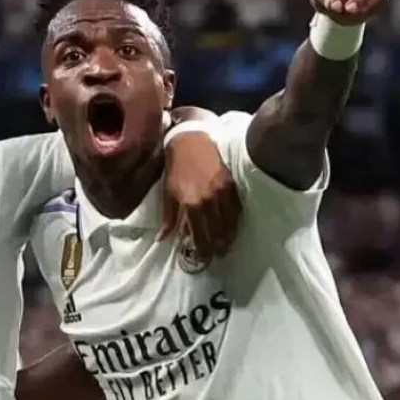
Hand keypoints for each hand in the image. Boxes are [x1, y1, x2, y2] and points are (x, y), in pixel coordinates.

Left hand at [160, 108, 239, 257]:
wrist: (190, 142)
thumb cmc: (176, 169)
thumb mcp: (168, 193)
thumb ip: (169, 218)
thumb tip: (162, 239)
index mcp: (191, 204)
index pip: (200, 233)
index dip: (203, 247)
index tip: (205, 257)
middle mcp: (208, 200)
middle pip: (217, 230)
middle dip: (219, 245)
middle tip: (220, 255)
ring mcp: (222, 192)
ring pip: (229, 221)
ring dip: (230, 235)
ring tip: (228, 245)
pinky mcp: (231, 184)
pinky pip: (236, 207)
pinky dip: (236, 219)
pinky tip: (234, 226)